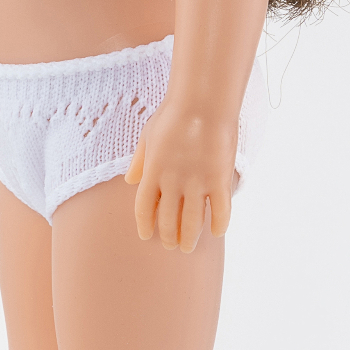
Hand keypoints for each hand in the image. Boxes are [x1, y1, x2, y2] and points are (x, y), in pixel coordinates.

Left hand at [124, 100, 236, 251]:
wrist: (202, 101)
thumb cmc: (174, 113)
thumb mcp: (148, 135)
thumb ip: (139, 161)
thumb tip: (129, 181)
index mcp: (152, 172)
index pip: (144, 208)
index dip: (145, 225)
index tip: (146, 235)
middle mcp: (172, 182)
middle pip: (167, 220)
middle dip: (167, 236)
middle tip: (170, 245)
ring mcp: (197, 183)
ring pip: (192, 221)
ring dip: (189, 238)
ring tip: (188, 247)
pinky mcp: (219, 179)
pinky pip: (220, 210)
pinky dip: (218, 224)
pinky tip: (216, 232)